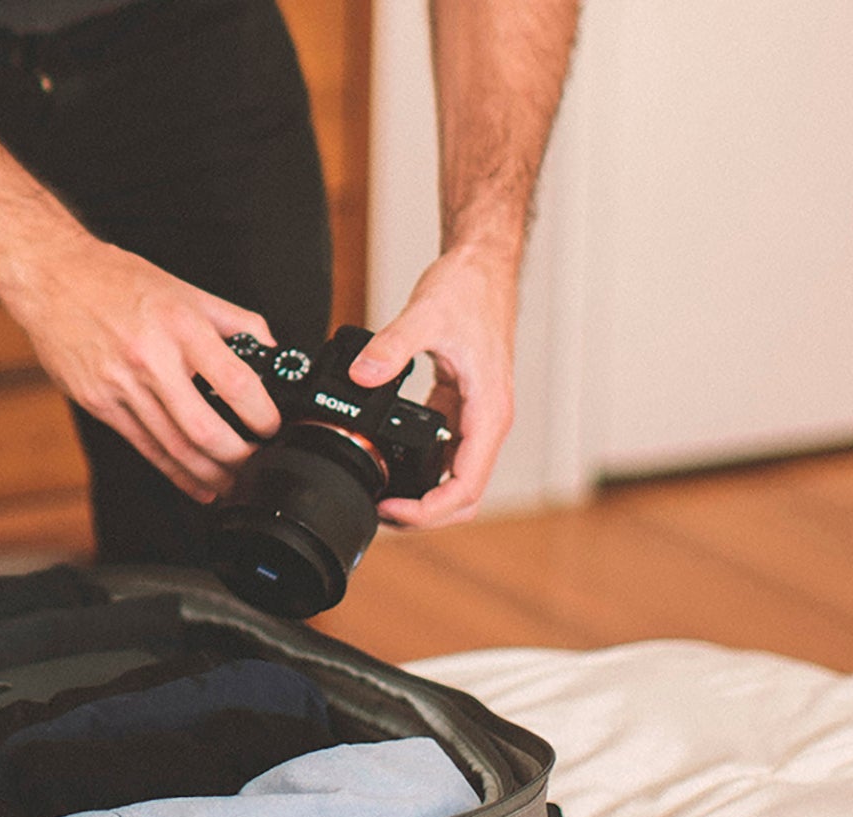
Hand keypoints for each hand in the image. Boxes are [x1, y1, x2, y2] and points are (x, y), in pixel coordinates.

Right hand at [0, 235, 282, 502]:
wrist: (51, 278)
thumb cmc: (117, 281)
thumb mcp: (184, 289)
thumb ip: (233, 320)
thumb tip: (270, 350)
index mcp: (180, 325)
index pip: (234, 382)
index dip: (261, 415)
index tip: (272, 427)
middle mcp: (150, 358)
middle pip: (203, 429)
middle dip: (237, 457)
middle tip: (257, 464)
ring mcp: (120, 385)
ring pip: (173, 447)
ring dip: (209, 473)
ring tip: (233, 482)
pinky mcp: (99, 403)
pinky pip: (144, 447)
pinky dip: (175, 472)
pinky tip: (197, 484)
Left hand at [348, 242, 520, 527]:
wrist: (483, 266)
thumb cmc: (470, 289)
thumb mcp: (427, 315)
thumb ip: (393, 346)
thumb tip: (362, 374)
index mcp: (489, 412)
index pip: (466, 487)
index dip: (430, 510)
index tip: (393, 509)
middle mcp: (487, 421)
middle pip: (464, 495)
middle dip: (425, 514)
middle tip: (381, 512)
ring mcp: (475, 415)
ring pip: (454, 478)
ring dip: (423, 495)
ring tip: (380, 496)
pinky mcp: (460, 406)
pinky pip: (443, 452)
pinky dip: (420, 467)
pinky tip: (387, 463)